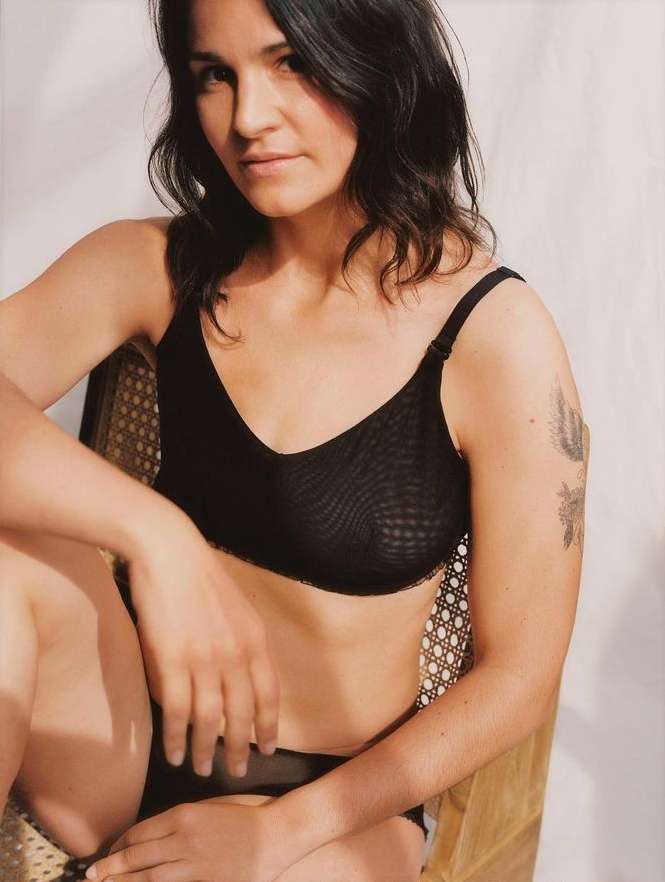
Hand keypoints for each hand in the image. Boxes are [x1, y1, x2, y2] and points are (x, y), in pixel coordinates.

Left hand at [84, 800, 295, 881]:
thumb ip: (178, 823)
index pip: (141, 832)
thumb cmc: (242, 818)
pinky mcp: (206, 881)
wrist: (274, 835)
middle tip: (92, 875)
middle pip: (139, 856)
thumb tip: (149, 839)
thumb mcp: (207, 810)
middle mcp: (184, 838)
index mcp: (184, 815)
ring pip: (149, 877)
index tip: (110, 852)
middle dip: (112, 867)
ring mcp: (194, 863)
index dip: (121, 844)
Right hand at [128, 514, 279, 776]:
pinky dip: (177, 736)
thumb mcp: (237, 607)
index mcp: (254, 638)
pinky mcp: (171, 660)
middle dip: (241, 747)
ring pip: (210, 718)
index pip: (269, 693)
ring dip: (208, 749)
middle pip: (242, 713)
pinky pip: (177, 710)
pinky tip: (175, 752)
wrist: (168, 550)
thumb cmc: (199, 576)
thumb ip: (242, 642)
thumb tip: (238, 676)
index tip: (268, 746)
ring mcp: (204, 658)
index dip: (269, 724)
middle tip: (238, 770)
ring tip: (203, 769)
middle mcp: (235, 653)